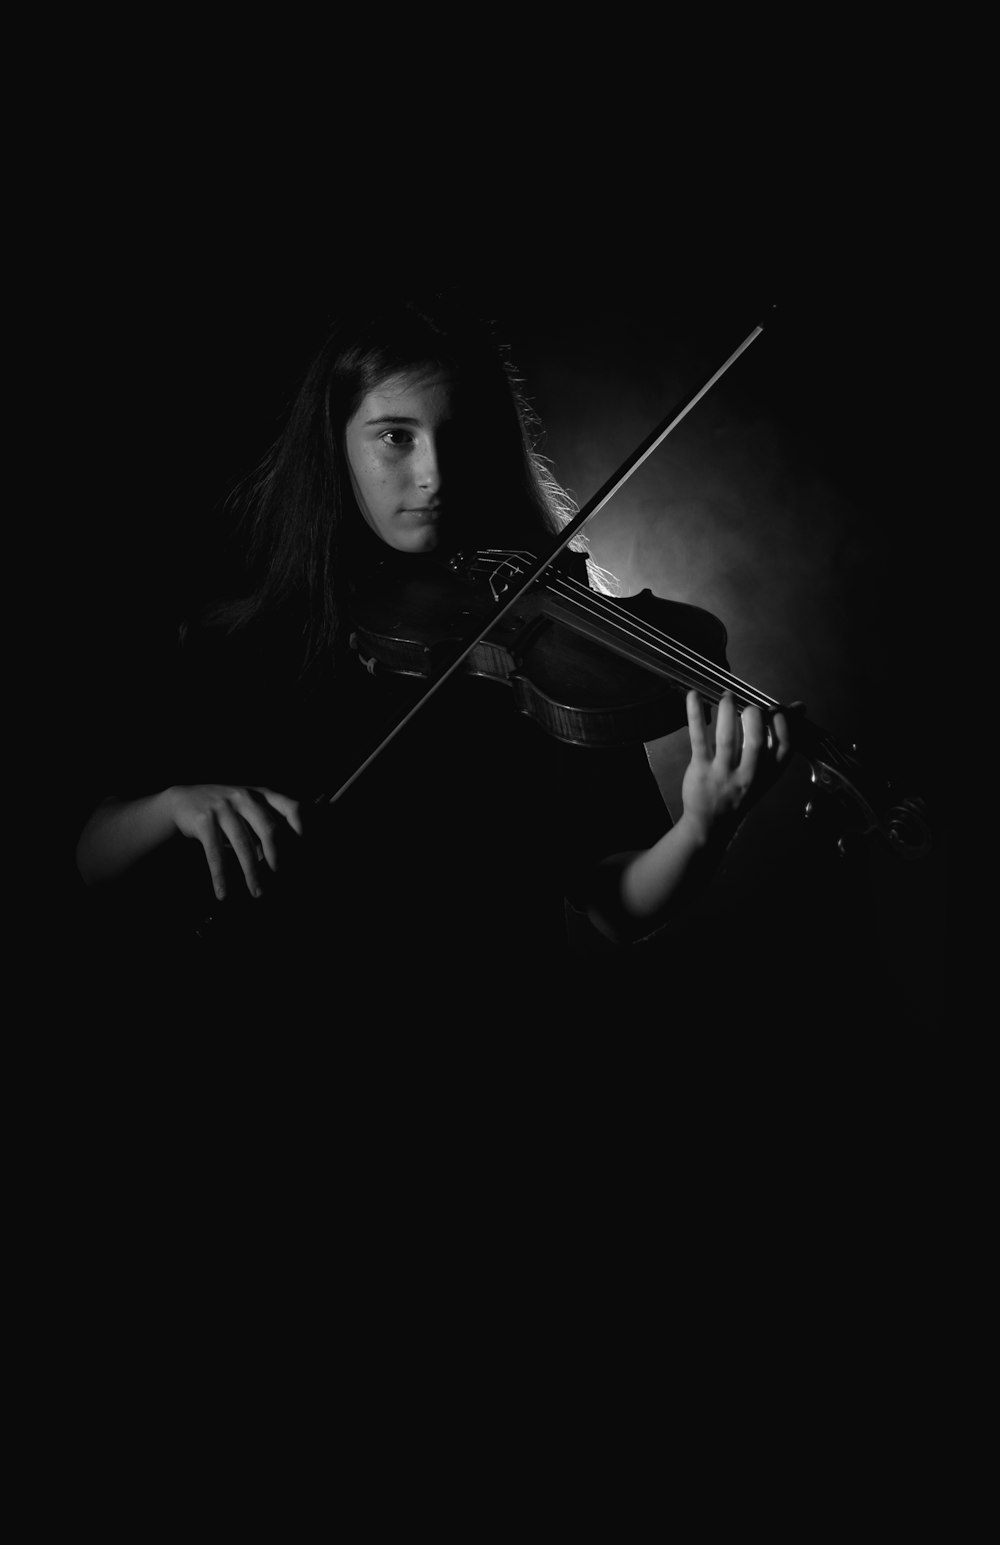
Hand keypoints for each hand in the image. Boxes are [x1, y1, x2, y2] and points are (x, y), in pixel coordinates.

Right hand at [166, 785, 303, 900]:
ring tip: (258, 893)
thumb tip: (291, 863)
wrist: (184, 801)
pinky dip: (220, 876)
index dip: (304, 831)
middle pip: (270, 829)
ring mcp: (224, 807)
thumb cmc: (227, 812)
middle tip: (283, 881)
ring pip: (243, 844)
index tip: (306, 856)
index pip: (293, 808)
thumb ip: (270, 828)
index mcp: (264, 795)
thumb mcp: (251, 811)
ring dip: (252, 873)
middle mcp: (246, 797)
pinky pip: (215, 853)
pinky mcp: (204, 819)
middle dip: (279, 859)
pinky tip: (223, 894)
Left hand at [680, 690, 791, 840]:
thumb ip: (780, 738)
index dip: (782, 724)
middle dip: (754, 716)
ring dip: (727, 711)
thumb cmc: (742, 789)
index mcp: (769, 773)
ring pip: (727, 738)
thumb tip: (800, 707)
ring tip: (727, 695)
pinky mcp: (701, 769)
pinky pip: (698, 738)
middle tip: (749, 707)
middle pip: (756, 741)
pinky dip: (695, 714)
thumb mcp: (766, 771)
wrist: (712, 824)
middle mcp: (748, 775)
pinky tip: (694, 695)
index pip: (784, 746)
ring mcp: (723, 773)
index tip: (775, 709)